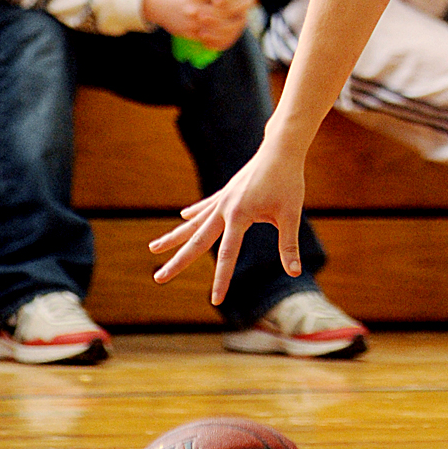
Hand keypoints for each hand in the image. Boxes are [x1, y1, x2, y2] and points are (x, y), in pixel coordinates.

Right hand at [142, 0, 254, 49]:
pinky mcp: (189, 34)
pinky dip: (222, 36)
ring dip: (234, 23)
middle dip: (239, 7)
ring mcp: (191, 24)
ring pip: (219, 27)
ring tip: (244, 17)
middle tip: (250, 1)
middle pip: (223, 11)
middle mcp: (193, 10)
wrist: (148, 4)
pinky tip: (231, 32)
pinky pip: (210, 39)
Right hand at [150, 136, 306, 302]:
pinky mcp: (227, 191)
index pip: (227, 254)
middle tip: (158, 278)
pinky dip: (194, 213)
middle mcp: (225, 208)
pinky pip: (206, 206)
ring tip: (153, 248)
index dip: (222, 278)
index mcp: (239, 215)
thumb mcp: (290, 214)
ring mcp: (223, 198)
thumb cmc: (288, 181)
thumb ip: (289, 244)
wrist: (281, 148)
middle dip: (178, 261)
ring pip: (193, 223)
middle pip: (196, 240)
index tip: (215, 300)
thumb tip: (295, 272)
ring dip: (174, 237)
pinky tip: (183, 218)